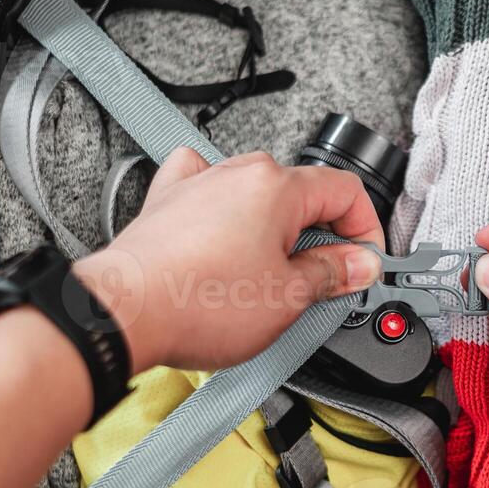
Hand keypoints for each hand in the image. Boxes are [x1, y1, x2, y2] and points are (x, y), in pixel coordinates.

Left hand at [72, 148, 383, 371]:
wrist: (121, 314)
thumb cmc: (193, 303)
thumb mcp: (287, 298)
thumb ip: (332, 273)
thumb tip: (358, 263)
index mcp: (276, 186)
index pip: (345, 190)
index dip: (367, 228)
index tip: (366, 259)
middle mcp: (236, 173)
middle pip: (301, 193)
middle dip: (322, 234)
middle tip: (327, 279)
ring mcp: (198, 185)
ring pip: (256, 194)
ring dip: (275, 229)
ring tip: (274, 274)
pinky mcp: (167, 204)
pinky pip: (207, 193)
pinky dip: (224, 212)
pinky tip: (226, 236)